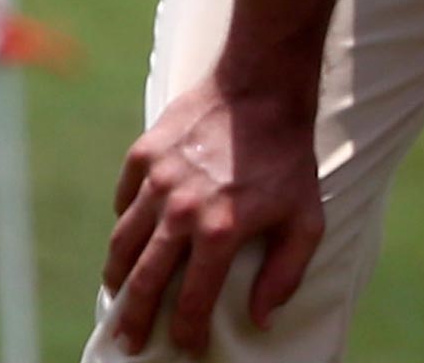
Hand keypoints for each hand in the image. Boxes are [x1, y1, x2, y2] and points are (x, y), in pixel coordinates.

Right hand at [102, 73, 325, 354]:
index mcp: (219, 230)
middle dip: (134, 319)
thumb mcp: (306, 217)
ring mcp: (157, 182)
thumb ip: (285, 272)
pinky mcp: (143, 155)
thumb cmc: (289, 155)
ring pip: (123, 243)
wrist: (264, 86)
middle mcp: (180, 210)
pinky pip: (124, 200)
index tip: (184, 347)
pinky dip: (124, 222)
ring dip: (118, 276)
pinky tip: (130, 236)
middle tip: (129, 340)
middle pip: (143, 281)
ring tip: (119, 294)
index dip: (186, 331)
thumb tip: (260, 318)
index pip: (191, 300)